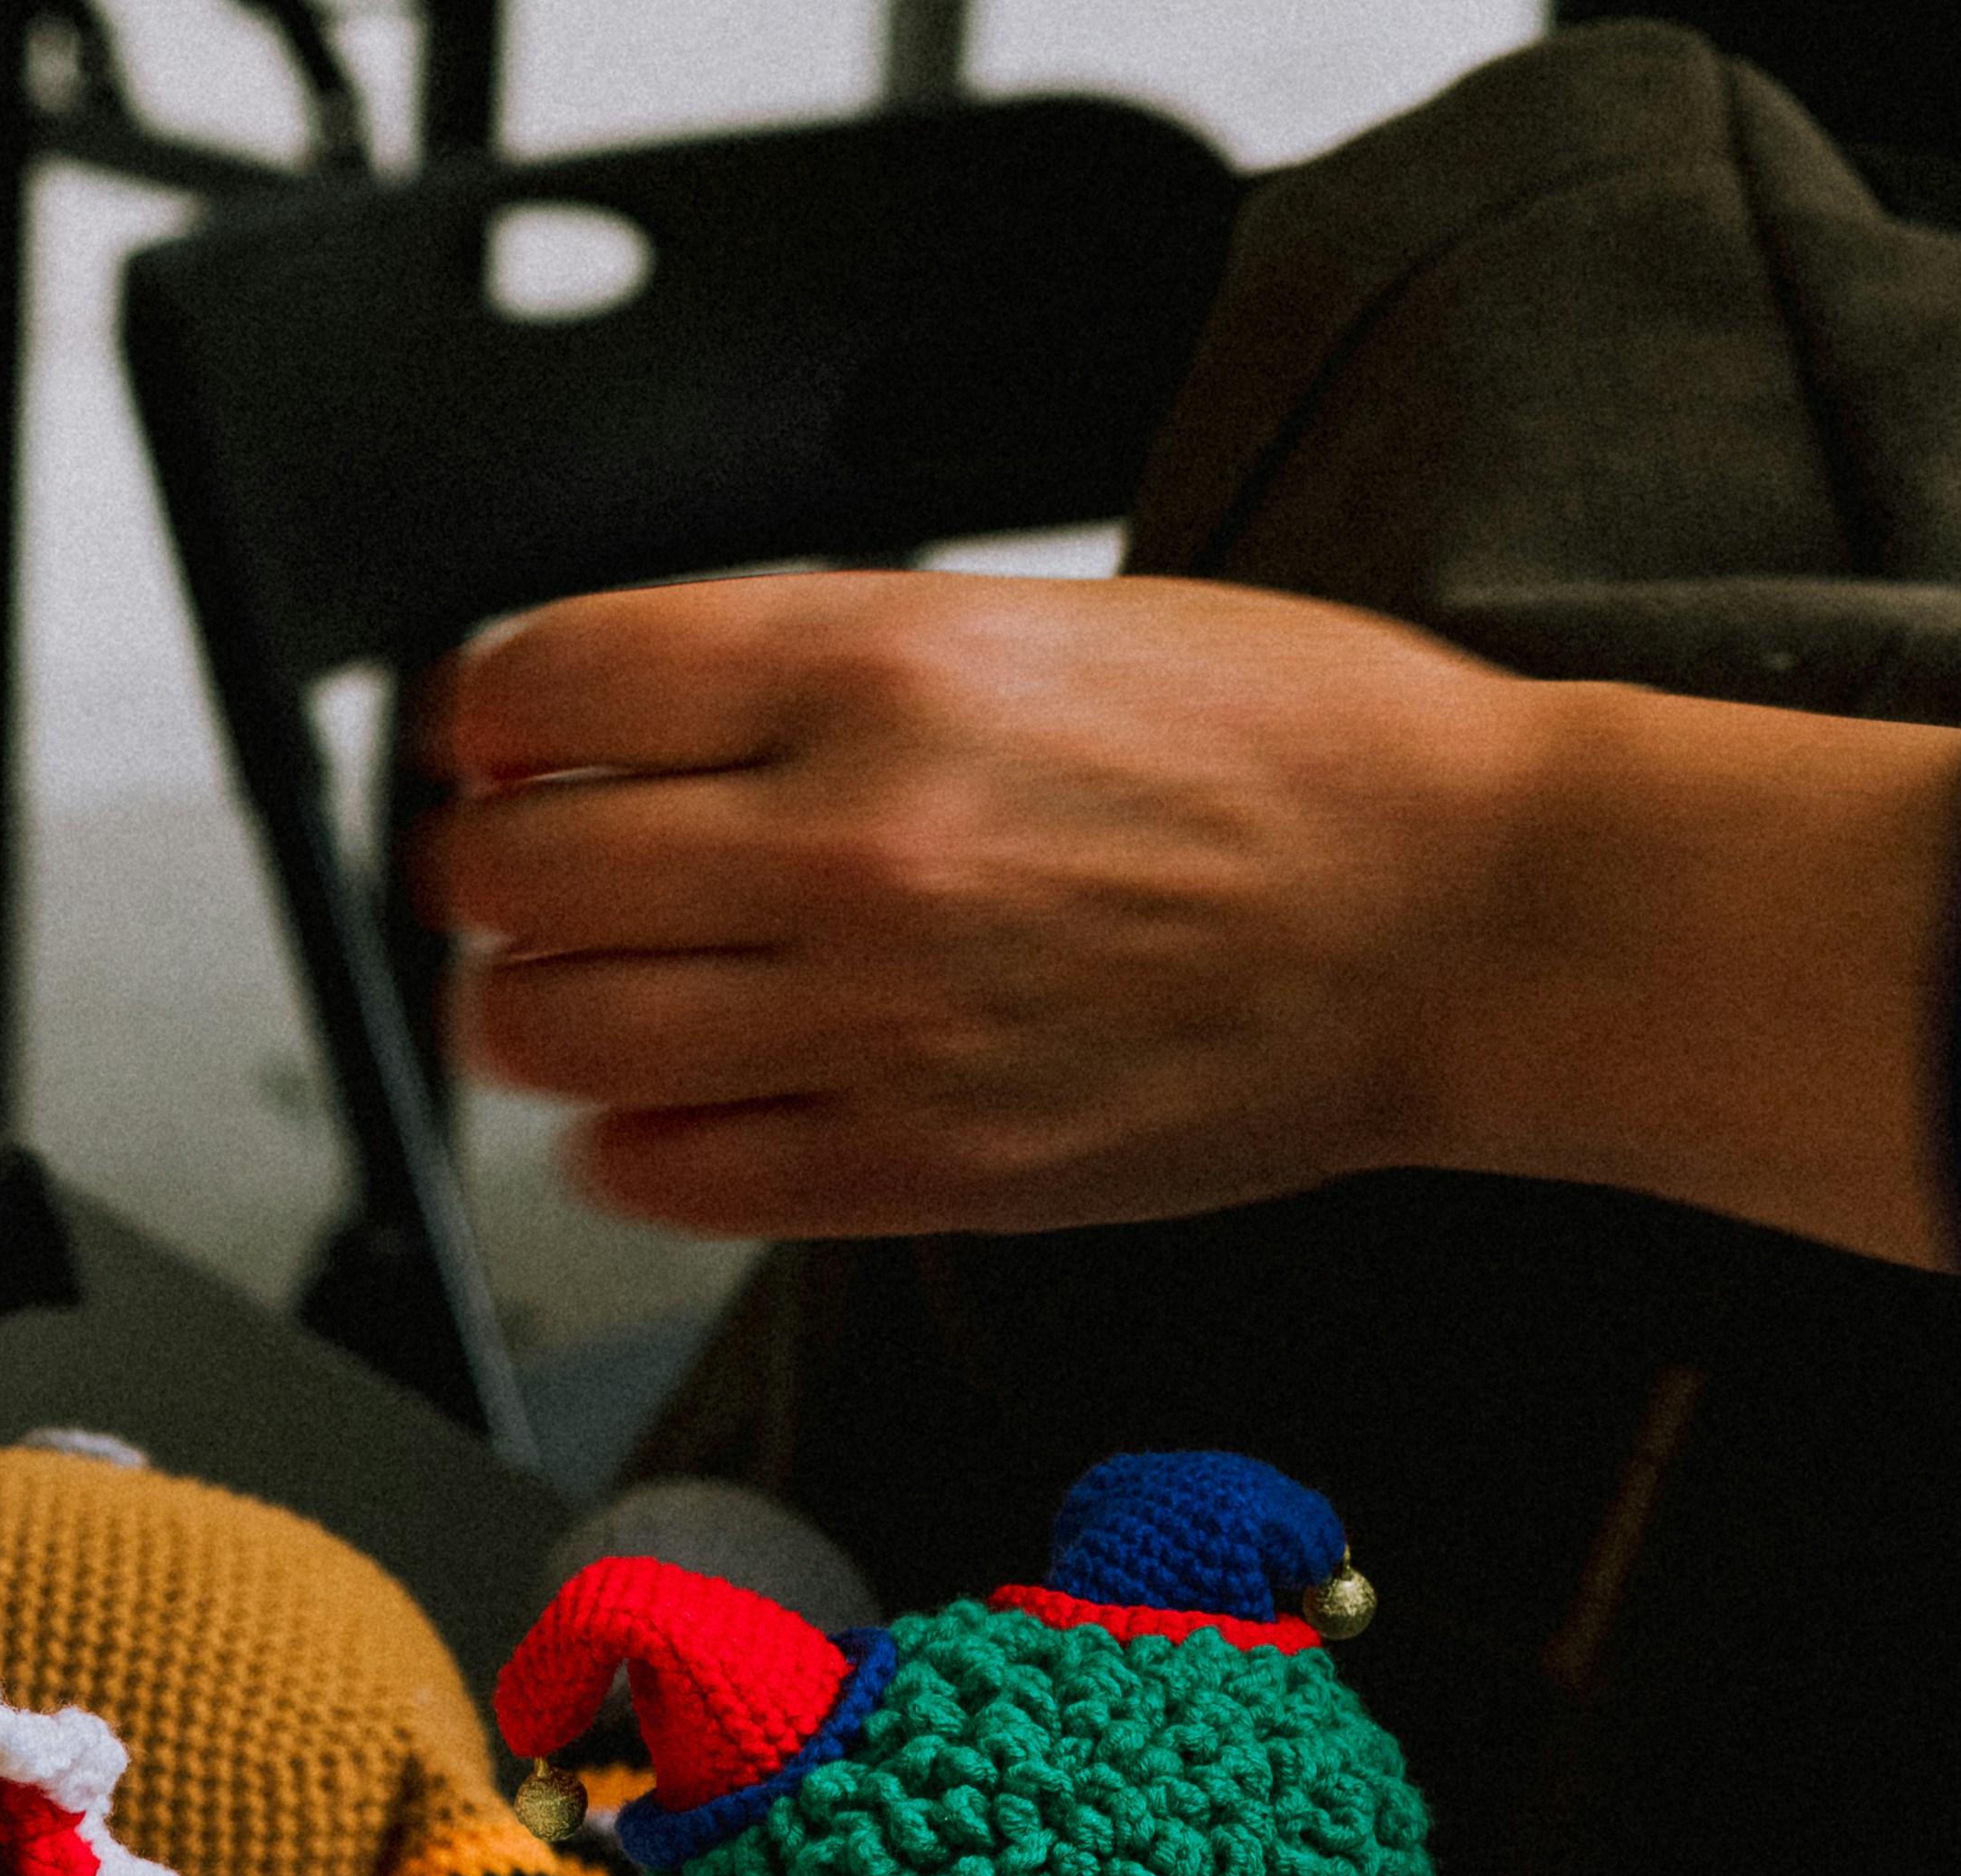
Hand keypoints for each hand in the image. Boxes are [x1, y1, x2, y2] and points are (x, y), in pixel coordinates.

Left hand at [433, 572, 1960, 1265]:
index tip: (493, 740)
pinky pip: (658, 1171)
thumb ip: (821, 666)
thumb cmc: (1298, 753)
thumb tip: (622, 709)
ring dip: (532, 1010)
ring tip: (580, 990)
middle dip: (487, 869)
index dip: (488, 716)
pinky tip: (659, 1105)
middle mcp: (848, 840)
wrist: (1473, 915)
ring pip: (551, 1032)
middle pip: (515, 869)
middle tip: (510, 874)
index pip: (546, 682)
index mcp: (876, 667)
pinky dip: (620, 1141)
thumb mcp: (1039, 618)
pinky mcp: (915, 1164)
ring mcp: (873, 1017)